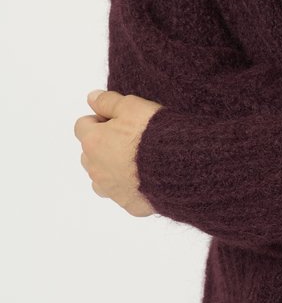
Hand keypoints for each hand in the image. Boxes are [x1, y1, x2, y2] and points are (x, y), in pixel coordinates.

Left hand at [74, 89, 163, 216]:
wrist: (178, 163)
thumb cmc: (152, 132)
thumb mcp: (131, 105)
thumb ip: (108, 101)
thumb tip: (91, 98)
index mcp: (93, 142)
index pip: (82, 126)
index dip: (100, 119)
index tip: (118, 119)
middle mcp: (96, 169)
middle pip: (88, 153)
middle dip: (102, 145)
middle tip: (128, 137)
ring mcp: (110, 189)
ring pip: (101, 177)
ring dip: (111, 168)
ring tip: (136, 159)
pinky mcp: (128, 204)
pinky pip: (122, 194)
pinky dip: (128, 186)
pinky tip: (146, 176)